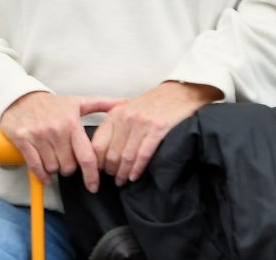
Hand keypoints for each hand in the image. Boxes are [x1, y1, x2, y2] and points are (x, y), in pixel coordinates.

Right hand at [0, 92, 123, 191]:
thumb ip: (102, 104)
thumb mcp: (77, 102)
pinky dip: (41, 175)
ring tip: (54, 160)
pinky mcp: (22, 140)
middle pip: (68, 166)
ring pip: (52, 167)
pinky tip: (44, 175)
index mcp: (71, 123)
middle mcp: (56, 130)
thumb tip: (125, 102)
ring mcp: (38, 136)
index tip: (93, 185)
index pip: (86, 156)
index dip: (92, 175)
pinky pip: (35, 166)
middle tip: (66, 161)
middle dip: (69, 169)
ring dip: (54, 169)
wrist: (20, 97)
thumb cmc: (51, 104)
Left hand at [93, 81, 219, 185]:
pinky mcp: (158, 129)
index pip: (98, 143)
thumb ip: (115, 127)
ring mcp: (141, 124)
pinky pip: (143, 154)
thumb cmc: (152, 105)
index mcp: (114, 114)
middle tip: (113, 179)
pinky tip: (134, 176)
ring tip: (122, 181)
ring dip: (123, 173)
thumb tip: (102, 152)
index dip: (96, 161)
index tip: (98, 171)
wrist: (178, 93)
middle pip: (111, 153)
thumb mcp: (127, 110)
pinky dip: (137, 168)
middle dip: (110, 170)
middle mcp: (125, 119)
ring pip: (126, 156)